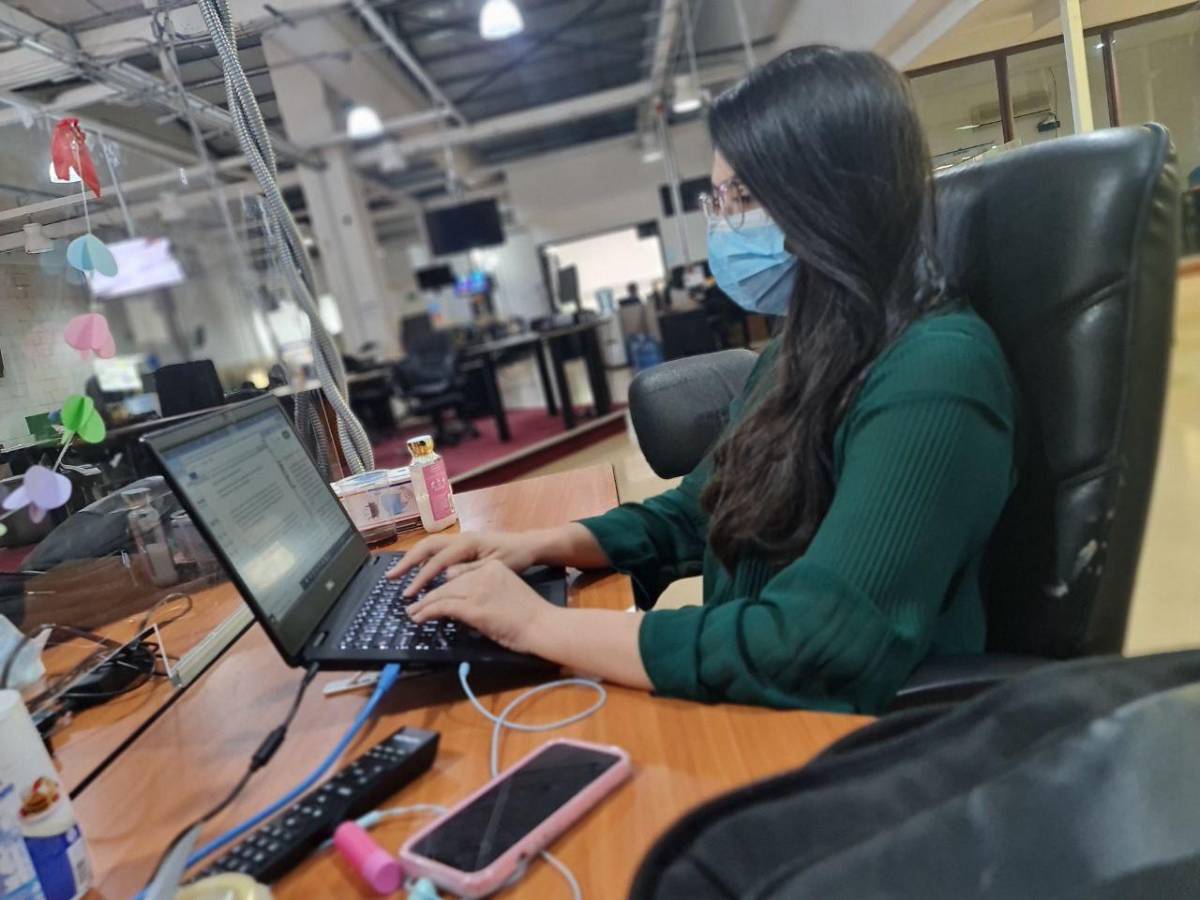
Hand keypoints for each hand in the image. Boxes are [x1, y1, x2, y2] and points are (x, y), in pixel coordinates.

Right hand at [388, 531, 543, 597]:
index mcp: (467, 543)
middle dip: (407, 561)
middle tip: (391, 577)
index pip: (437, 561)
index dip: (421, 578)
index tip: (409, 594)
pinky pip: (438, 550)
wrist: (528, 545)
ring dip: (413, 559)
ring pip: (430, 546)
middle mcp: (460, 538)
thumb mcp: (495, 567)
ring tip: (398, 575)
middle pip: (426, 546)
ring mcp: (460, 540)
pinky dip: (424, 559)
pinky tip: (419, 572)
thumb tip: (446, 576)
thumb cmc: (514, 557)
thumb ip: (471, 571)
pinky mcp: (462, 546)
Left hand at [407, 560, 554, 653]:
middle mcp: (482, 573)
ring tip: (412, 613)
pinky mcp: (472, 607)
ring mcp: (477, 590)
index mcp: (492, 568)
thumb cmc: (530, 614)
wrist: (542, 624)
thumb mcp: (506, 592)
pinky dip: (426, 612)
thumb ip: (486, 590)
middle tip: (414, 604)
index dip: (443, 585)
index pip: (459, 573)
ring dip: (423, 605)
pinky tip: (418, 618)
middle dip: (428, 594)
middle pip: (447, 582)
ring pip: (441, 593)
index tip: (432, 593)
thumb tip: (466, 601)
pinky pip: (441, 607)